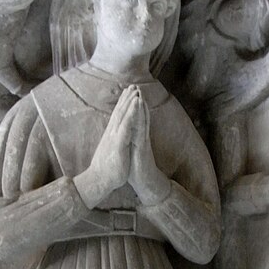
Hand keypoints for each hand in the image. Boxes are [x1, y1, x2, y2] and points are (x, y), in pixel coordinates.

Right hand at [74, 86, 139, 207]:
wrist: (99, 180)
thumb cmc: (106, 168)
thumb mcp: (112, 151)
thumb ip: (114, 143)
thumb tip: (115, 138)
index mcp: (112, 135)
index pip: (118, 116)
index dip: (123, 104)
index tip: (128, 93)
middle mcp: (112, 133)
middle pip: (120, 112)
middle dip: (127, 98)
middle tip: (133, 85)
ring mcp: (115, 137)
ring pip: (123, 116)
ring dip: (129, 102)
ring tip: (135, 90)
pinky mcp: (118, 144)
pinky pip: (126, 127)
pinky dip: (131, 115)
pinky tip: (135, 105)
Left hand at [128, 90, 171, 205]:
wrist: (145, 183)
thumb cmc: (136, 171)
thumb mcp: (129, 154)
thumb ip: (127, 144)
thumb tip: (123, 138)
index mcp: (134, 138)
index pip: (132, 119)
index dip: (130, 106)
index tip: (127, 93)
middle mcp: (139, 137)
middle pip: (138, 116)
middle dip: (136, 100)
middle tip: (134, 85)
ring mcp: (142, 141)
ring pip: (142, 120)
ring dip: (141, 106)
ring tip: (139, 92)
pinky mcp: (143, 147)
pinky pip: (142, 130)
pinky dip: (141, 119)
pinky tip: (140, 112)